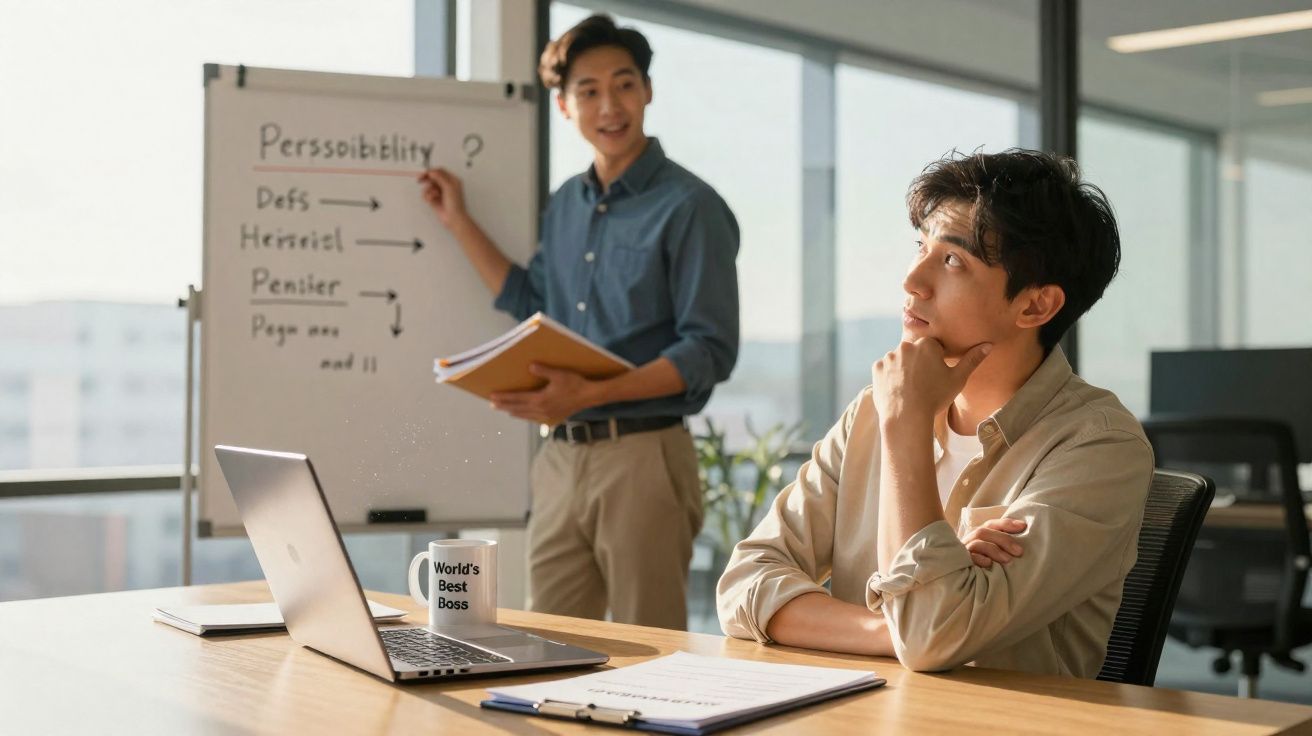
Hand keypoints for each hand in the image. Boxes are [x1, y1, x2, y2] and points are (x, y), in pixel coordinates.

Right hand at [416, 167, 469, 228]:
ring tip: (433, 195)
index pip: (440, 171)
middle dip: (426, 179)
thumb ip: (440, 177)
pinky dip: (427, 196)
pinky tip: (431, 200)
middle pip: (433, 177)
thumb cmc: (455, 203)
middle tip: (420, 180)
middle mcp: (446, 185)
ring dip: (429, 190)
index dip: (431, 171)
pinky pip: (426, 194)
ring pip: (429, 186)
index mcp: (452, 180)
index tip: (425, 174)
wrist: (453, 217)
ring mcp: (440, 192)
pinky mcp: (434, 199)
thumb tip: (431, 172)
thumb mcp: (449, 186)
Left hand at [488, 364, 598, 425]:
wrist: (589, 396)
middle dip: (505, 406)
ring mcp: (547, 416)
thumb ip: (544, 371)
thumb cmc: (574, 383)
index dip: (504, 398)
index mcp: (540, 400)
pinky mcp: (552, 418)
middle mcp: (541, 410)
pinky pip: (533, 418)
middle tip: (493, 405)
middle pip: (518, 409)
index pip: (517, 399)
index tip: (492, 396)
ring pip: (525, 415)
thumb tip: (530, 367)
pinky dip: (525, 416)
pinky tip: (522, 414)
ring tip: (504, 410)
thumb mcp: (559, 374)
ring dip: (513, 412)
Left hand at [871, 338, 991, 423]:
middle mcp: (906, 345)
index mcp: (927, 344)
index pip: (933, 348)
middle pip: (915, 353)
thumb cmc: (935, 398)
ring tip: (909, 390)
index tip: (935, 378)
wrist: (907, 416)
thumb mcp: (958, 379)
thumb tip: (989, 344)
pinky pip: (885, 370)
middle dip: (918, 364)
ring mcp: (889, 356)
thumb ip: (972, 360)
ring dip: (903, 370)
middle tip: (923, 385)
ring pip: (899, 361)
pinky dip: (890, 378)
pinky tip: (897, 391)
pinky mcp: (876, 368)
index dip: (936, 363)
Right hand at [962, 517, 1026, 567]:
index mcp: (979, 537)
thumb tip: (1022, 540)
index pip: (991, 525)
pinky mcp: (961, 563)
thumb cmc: (987, 571)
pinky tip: (989, 563)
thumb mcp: (997, 557)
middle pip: (983, 532)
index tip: (1023, 526)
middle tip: (1019, 551)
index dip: (1006, 524)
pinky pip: (969, 557)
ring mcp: (964, 552)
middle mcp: (970, 541)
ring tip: (1008, 560)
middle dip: (1003, 540)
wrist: (966, 585)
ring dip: (994, 550)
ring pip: (977, 543)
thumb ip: (1005, 548)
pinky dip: (980, 559)